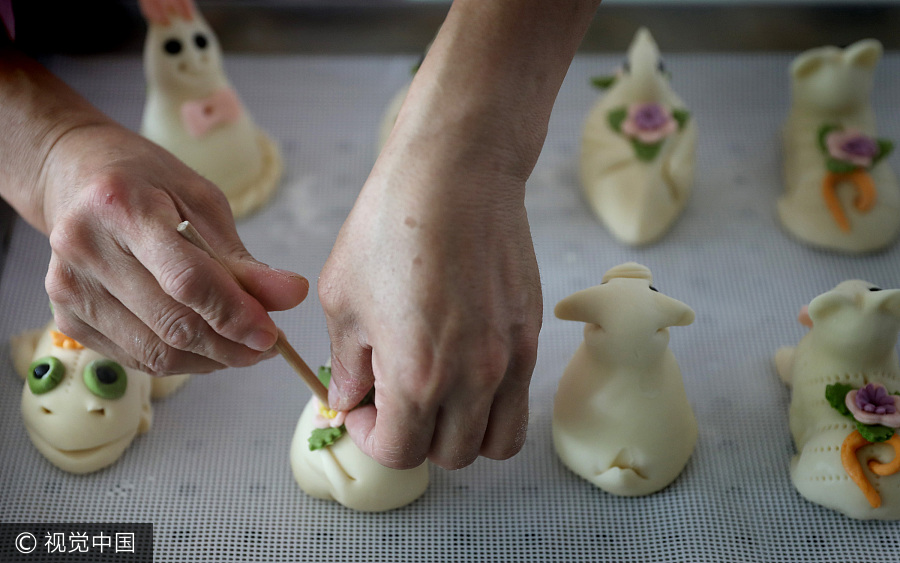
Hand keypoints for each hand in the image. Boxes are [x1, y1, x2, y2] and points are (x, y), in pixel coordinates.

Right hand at [41, 123, 307, 374]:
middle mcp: (84, 249)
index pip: (186, 279)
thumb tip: (292, 296)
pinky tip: (206, 345)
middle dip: (231, 345)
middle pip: (171, 324)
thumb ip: (243, 259)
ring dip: (211, 359)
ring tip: (242, 346)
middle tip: (269, 345)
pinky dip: (182, 360)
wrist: (78, 179)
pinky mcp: (67, 316)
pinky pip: (137, 358)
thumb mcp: (203, 203)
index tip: (273, 334)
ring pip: (155, 352)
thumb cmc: (147, 184)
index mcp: (121, 207)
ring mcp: (68, 288)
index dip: (235, 315)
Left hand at [319, 134, 541, 469]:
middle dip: (413, 437)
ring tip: (436, 395)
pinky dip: (492, 405)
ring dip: (461, 433)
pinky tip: (464, 365)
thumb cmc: (390, 225)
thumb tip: (349, 398)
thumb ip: (346, 363)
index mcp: (416, 375)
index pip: (397, 452)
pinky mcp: (529, 334)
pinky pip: (519, 400)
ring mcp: (510, 358)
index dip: (368, 435)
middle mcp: (472, 379)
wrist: (457, 171)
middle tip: (392, 397)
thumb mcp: (342, 297)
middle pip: (449, 455)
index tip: (359, 403)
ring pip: (496, 441)